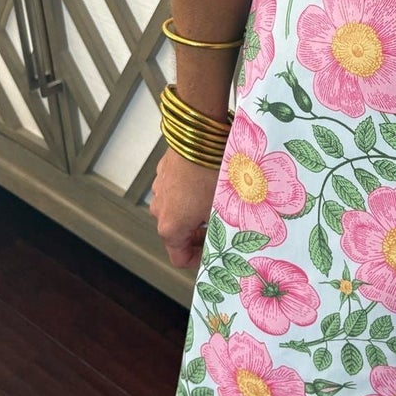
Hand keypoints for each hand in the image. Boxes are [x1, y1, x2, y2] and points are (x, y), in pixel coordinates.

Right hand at [150, 148, 220, 267]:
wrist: (200, 136)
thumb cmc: (213, 175)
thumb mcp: (224, 209)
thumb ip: (223, 230)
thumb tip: (236, 241)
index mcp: (171, 227)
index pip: (180, 259)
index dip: (200, 260)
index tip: (215, 253)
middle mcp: (160, 210)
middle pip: (179, 235)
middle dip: (200, 234)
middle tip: (222, 227)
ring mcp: (159, 189)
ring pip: (178, 210)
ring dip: (194, 212)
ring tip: (218, 201)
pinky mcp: (164, 172)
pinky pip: (177, 190)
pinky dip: (190, 193)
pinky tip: (209, 182)